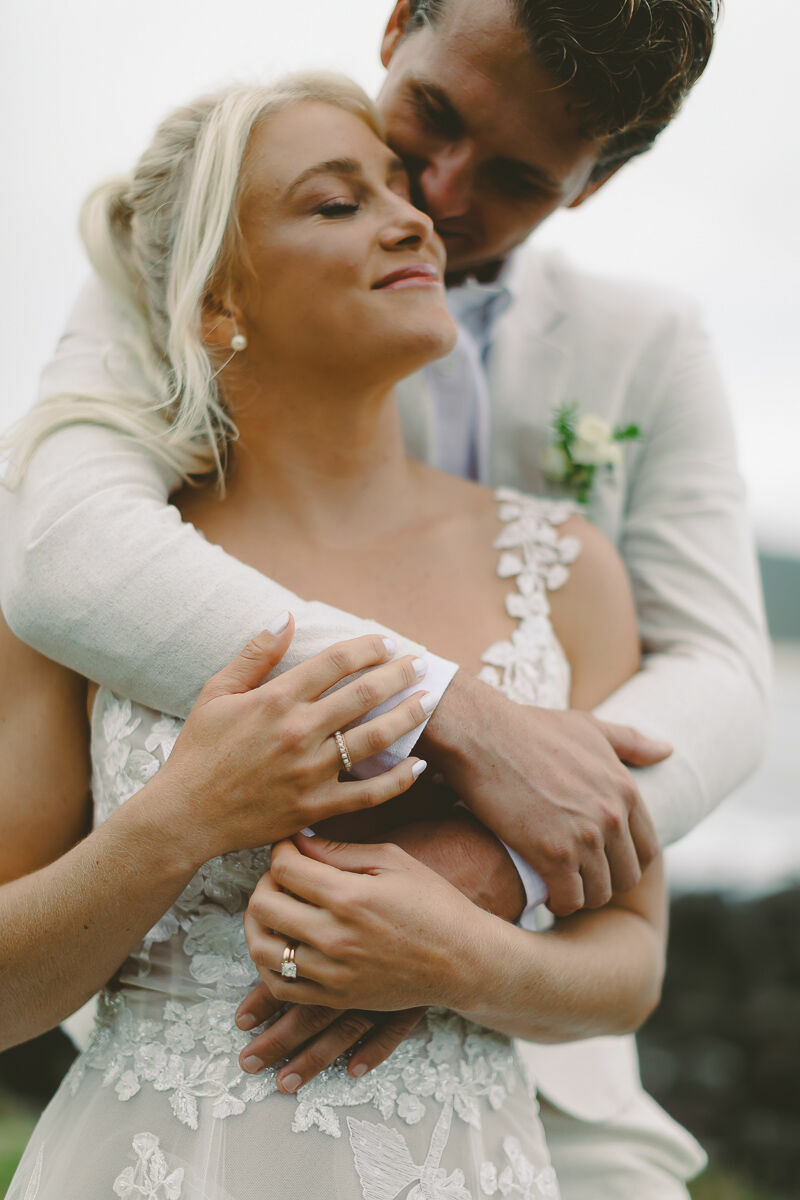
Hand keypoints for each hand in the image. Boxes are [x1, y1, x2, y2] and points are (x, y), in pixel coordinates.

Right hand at [156, 621, 431, 864]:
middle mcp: (298, 732)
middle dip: (399, 674)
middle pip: (365, 693)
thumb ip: (255, 654)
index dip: (367, 647)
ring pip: (375, 738)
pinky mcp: (315, 807)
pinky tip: (419, 765)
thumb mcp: (216, 693)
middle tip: (422, 663)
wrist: (185, 816)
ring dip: (409, 716)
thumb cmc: (199, 751)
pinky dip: (398, 779)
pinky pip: (369, 793)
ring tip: (430, 700)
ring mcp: (310, 771)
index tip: (386, 642)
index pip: (335, 662)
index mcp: (275, 699)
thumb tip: (286, 617)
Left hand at [232, 812, 518, 1090]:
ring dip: (257, 924)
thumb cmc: (433, 902)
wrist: (464, 960)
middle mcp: (336, 936)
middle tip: (280, 876)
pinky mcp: (337, 997)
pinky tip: (280, 946)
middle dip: (264, 882)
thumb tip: (299, 842)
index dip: (280, 849)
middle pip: (264, 905)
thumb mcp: (393, 861)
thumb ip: (341, 852)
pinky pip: (280, 987)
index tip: (289, 847)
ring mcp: (334, 972)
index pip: (285, 866)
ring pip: (263, 949)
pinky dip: (268, 966)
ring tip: (271, 910)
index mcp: (350, 896)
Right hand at [421, 670, 668, 915]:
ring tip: (561, 887)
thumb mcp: (588, 727)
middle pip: (628, 877)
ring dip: (582, 896)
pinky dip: (559, 903)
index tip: (601, 860)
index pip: (648, 848)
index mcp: (625, 789)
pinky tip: (545, 893)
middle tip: (578, 877)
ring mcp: (585, 837)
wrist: (484, 736)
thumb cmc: (531, 728)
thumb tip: (668, 750)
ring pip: (600, 893)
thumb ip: (630, 742)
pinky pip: (570, 900)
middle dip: (605, 881)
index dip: (625, 860)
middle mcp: (612, 816)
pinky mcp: (553, 855)